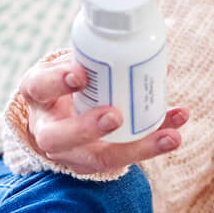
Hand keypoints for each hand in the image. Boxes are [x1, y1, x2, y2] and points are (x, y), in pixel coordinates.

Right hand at [17, 54, 187, 176]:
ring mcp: (71, 153)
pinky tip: (175, 133)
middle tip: (115, 116)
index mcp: (38, 95)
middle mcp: (48, 129)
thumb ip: (95, 58)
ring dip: (138, 148)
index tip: (80, 75)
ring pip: (99, 158)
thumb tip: (152, 47)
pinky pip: (124, 159)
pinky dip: (152, 146)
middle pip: (60, 137)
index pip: (40, 87)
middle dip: (89, 128)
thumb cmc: (66, 85)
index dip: (57, 81)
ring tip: (170, 136)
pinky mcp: (93, 165)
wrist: (55, 119)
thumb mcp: (67, 67)